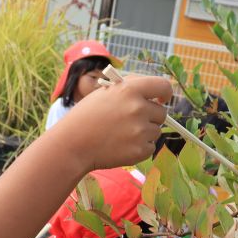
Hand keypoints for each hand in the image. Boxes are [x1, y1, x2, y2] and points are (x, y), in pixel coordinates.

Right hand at [54, 75, 171, 168]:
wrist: (72, 145)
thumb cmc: (85, 117)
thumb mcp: (104, 93)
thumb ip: (129, 89)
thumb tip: (153, 91)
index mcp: (130, 90)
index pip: (162, 86)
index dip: (165, 93)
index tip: (162, 98)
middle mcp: (138, 108)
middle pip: (161, 113)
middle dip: (150, 117)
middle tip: (130, 123)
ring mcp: (140, 131)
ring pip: (155, 132)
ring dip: (143, 134)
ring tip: (120, 136)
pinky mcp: (139, 151)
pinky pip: (149, 148)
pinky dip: (138, 149)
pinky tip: (120, 147)